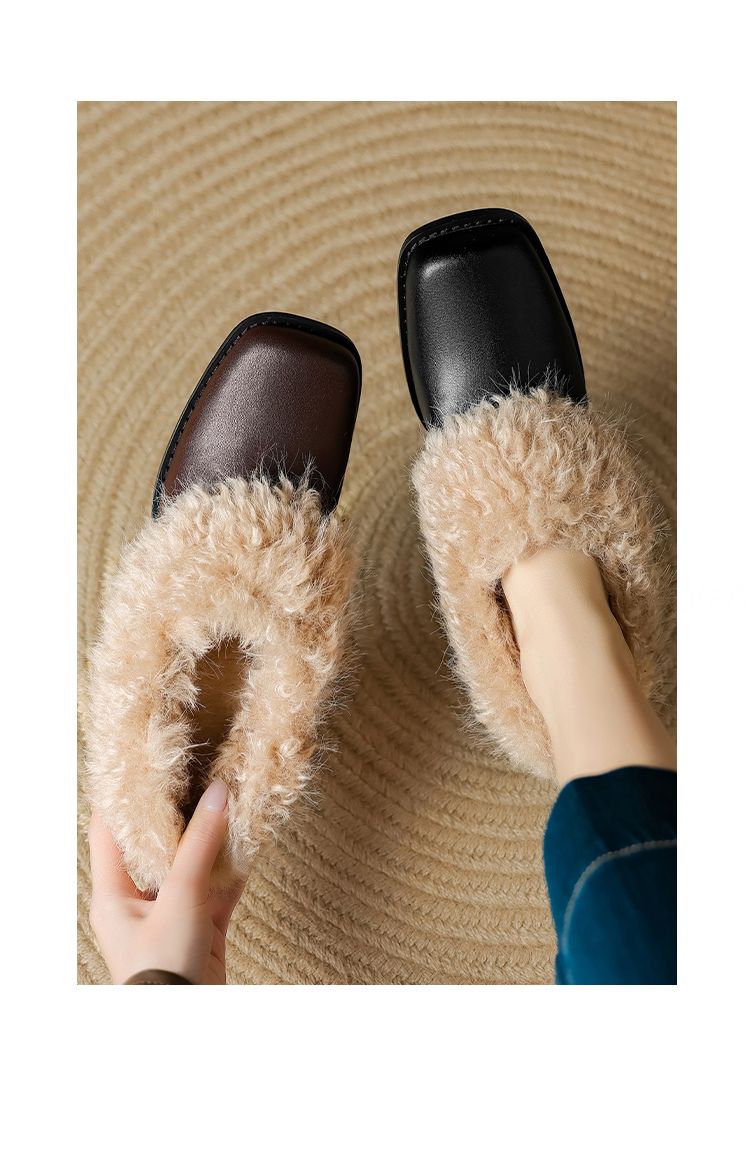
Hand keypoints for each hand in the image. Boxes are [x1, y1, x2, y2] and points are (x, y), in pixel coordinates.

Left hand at [88, 779, 247, 983]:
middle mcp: (138, 902)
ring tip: (229, 801)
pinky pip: (216, 890)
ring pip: (191, 866)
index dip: (124, 798)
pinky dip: (232, 869)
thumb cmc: (164, 970)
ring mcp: (170, 915)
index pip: (109, 832)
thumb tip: (218, 793)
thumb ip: (200, 846)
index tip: (146, 764)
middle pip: (155, 845)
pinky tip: (250, 843)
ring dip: (211, 839)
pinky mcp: (200, 930)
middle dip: (179, 813)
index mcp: (113, 894)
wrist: (189, 1026)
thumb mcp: (180, 900)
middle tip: (197, 775)